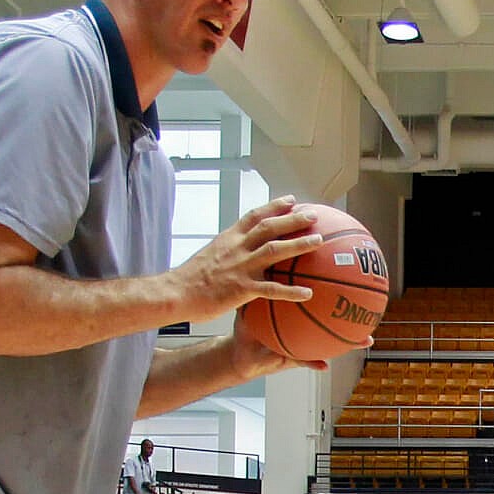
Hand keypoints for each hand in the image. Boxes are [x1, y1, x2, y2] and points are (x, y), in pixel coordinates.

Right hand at [171, 198, 320, 320]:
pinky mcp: (241, 288)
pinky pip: (271, 289)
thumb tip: (241, 252)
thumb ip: (228, 251)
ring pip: (274, 251)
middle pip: (269, 228)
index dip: (274, 207)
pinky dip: (291, 291)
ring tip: (318, 241)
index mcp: (229, 239)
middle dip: (293, 219)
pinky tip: (308, 293)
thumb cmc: (191, 279)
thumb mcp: (211, 255)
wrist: (175, 293)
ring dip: (298, 245)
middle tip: (313, 215)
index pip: (254, 216)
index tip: (291, 200)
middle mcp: (236, 248)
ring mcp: (240, 267)